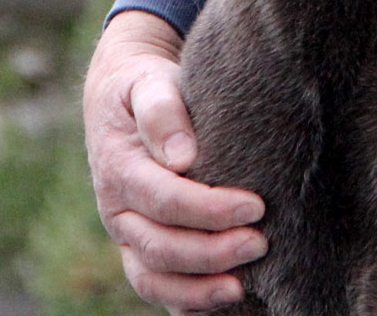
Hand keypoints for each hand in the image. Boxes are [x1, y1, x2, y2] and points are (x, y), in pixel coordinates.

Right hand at [83, 10, 267, 310]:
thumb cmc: (145, 86)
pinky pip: (157, 287)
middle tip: (261, 242)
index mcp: (117, 168)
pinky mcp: (140, 246)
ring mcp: (126, 233)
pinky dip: (187, 301)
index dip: (209, 210)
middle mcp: (115, 209)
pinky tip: (225, 300)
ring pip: (152, 278)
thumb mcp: (149, 83)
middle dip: (212, 252)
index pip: (164, 200)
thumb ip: (162, 111)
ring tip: (243, 287)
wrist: (123, 95)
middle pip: (159, 247)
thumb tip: (182, 156)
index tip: (255, 206)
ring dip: (198, 289)